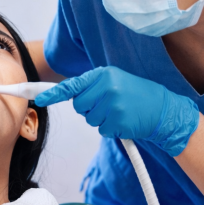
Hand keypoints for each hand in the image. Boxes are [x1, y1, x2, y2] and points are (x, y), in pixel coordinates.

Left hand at [34, 66, 198, 155]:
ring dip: (102, 120)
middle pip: (79, 106)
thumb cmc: (136, 95)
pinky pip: (102, 130)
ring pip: (90, 119)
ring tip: (120, 112)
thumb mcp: (115, 81)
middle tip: (109, 106)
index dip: (53, 93)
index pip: (73, 85)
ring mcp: (113, 104)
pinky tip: (125, 121)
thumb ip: (93, 86)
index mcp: (103, 74)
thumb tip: (68, 94)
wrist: (164, 110)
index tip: (39, 99)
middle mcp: (106, 87)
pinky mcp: (118, 121)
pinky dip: (112, 130)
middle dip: (89, 109)